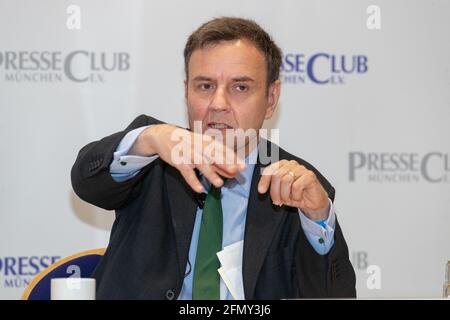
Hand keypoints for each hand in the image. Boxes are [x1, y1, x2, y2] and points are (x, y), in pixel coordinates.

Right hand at [129, 124, 244, 192]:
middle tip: (236, 171)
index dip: (233, 158)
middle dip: (225, 163)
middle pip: (214, 155)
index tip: (243, 166)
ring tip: (219, 184)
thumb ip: (217, 160)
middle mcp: (199, 146)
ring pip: (201, 164)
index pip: (222, 149)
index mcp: (207, 142)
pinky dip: (193, 181)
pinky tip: (200, 189)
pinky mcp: (178, 161)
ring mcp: (188, 153)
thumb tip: (232, 171)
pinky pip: (186, 172)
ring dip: (210, 174)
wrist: (164, 135)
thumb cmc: (187, 143)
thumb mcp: (203, 147)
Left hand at [257, 160, 329, 220]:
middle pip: (277, 176)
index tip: (261, 191)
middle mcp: (291, 164)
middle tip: (277, 202)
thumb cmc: (296, 195)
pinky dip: (295, 195)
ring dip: (285, 195)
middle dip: (275, 192)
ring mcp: (301, 169)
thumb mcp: (280, 192)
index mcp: (283, 165)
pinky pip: (296, 186)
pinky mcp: (310, 176)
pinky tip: (298, 197)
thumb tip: (261, 189)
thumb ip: (271, 187)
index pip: (270, 169)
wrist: (312, 202)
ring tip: (288, 200)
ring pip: (286, 180)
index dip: (264, 180)